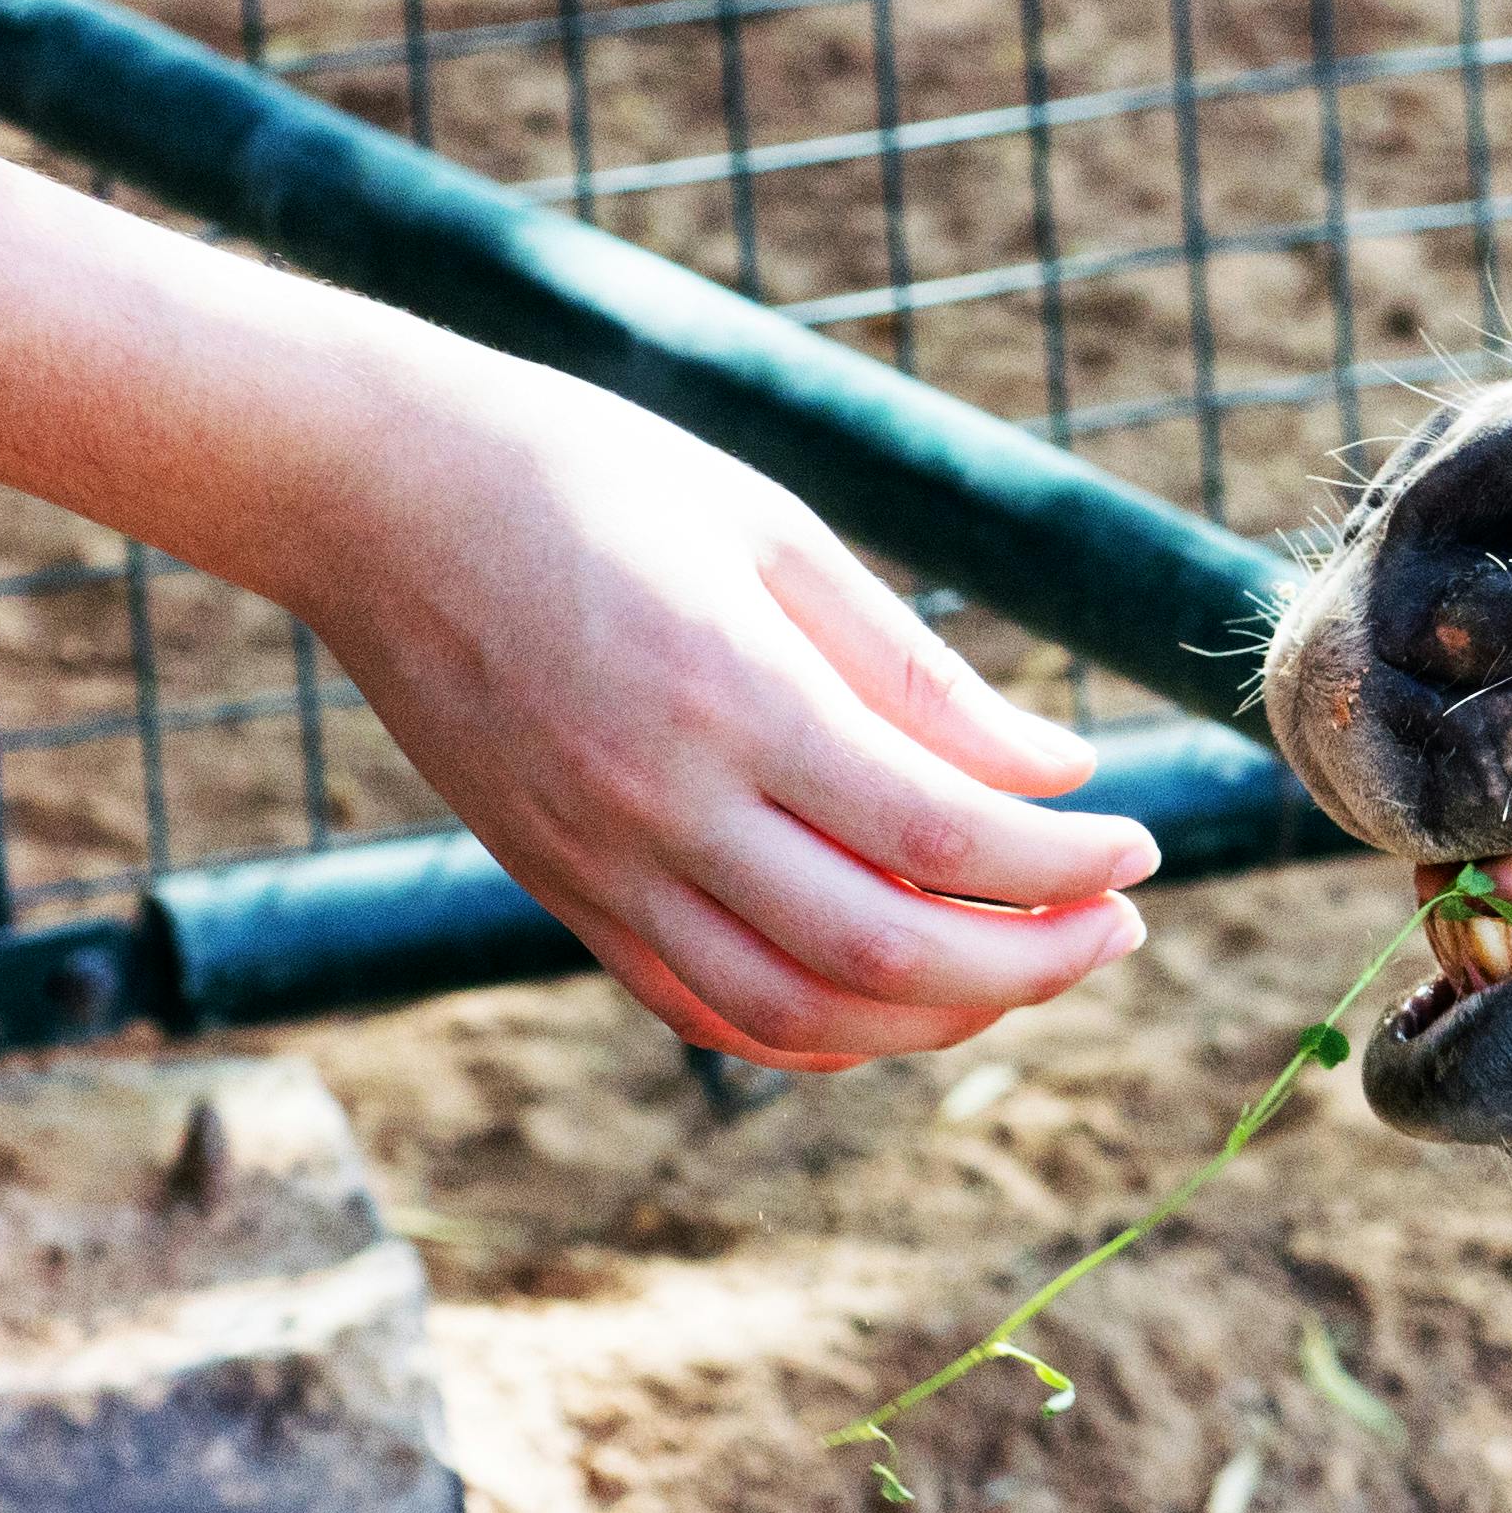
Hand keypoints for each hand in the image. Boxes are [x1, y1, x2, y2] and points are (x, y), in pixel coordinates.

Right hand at [282, 348, 1155, 1071]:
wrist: (369, 492)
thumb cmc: (589, 479)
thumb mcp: (778, 538)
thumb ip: (921, 675)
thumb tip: (1063, 772)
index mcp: (730, 697)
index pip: (943, 836)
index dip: (1067, 861)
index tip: (1141, 841)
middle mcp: (658, 805)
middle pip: (885, 951)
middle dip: (1034, 960)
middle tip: (1121, 920)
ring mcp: (595, 865)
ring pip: (798, 1011)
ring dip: (942, 1016)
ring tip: (1036, 961)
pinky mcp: (558, 890)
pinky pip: (705, 1011)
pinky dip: (822, 1033)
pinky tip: (903, 999)